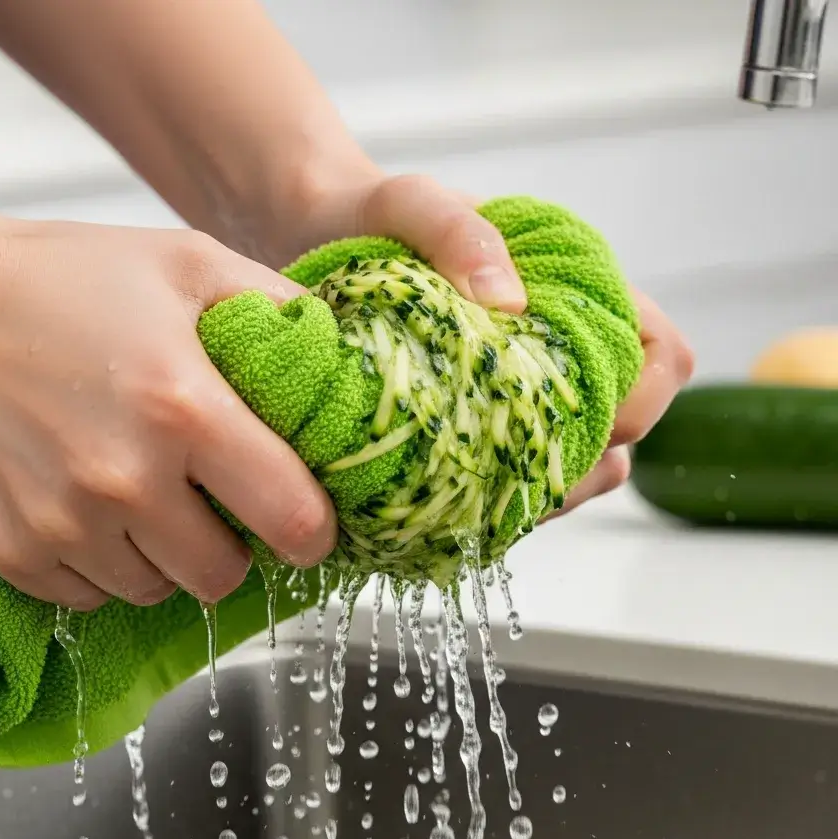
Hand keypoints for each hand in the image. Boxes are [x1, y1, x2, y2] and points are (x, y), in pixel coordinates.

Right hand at [0, 217, 336, 610]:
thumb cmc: (62, 280)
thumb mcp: (186, 263)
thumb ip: (275, 310)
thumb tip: (344, 361)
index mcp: (185, 408)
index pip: (292, 518)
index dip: (313, 532)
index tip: (306, 526)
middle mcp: (125, 478)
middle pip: (222, 575)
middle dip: (231, 548)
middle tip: (209, 503)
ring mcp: (62, 522)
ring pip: (154, 591)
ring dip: (162, 557)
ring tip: (138, 492)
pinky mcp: (10, 548)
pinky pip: (87, 596)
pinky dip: (100, 564)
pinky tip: (85, 505)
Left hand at [282, 170, 693, 515]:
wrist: (315, 240)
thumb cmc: (373, 214)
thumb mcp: (411, 204)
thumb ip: (461, 233)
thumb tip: (510, 302)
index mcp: (575, 293)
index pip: (658, 355)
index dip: (644, 400)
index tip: (591, 423)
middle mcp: (557, 350)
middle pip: (620, 430)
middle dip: (585, 465)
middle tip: (520, 481)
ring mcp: (517, 393)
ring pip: (569, 465)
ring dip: (539, 491)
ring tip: (481, 497)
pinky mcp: (473, 426)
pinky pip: (507, 479)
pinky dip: (494, 498)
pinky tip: (452, 499)